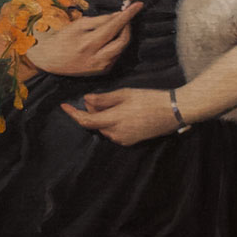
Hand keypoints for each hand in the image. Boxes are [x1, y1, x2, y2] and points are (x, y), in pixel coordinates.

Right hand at [25, 2, 143, 75]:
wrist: (50, 60)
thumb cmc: (63, 39)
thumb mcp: (79, 25)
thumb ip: (100, 21)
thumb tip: (119, 16)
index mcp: (88, 44)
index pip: (114, 27)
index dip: (128, 15)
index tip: (138, 5)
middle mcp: (97, 58)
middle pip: (123, 41)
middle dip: (127, 26)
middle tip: (125, 16)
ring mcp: (101, 67)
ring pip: (121, 48)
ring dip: (121, 35)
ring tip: (112, 27)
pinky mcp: (103, 72)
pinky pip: (116, 55)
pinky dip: (115, 45)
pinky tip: (106, 40)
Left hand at [61, 88, 179, 145]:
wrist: (172, 112)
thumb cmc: (149, 99)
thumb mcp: (125, 94)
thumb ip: (103, 99)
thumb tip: (86, 100)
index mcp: (114, 119)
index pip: (85, 120)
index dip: (73, 114)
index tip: (63, 106)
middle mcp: (116, 133)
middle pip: (94, 124)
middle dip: (91, 112)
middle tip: (98, 98)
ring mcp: (123, 139)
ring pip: (104, 128)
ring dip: (102, 118)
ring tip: (115, 104)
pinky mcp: (130, 142)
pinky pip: (113, 133)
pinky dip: (111, 123)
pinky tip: (123, 113)